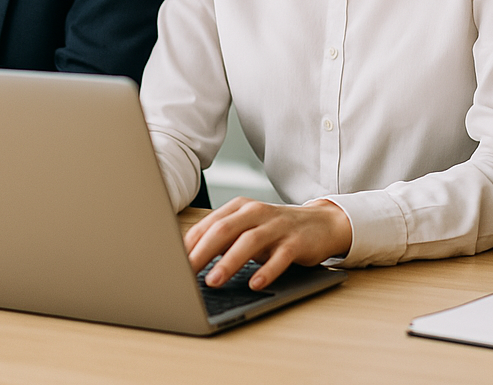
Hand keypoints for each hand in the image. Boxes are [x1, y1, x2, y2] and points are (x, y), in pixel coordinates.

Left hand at [183, 197, 352, 290]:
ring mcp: (277, 227)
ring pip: (249, 241)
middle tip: (185, 272)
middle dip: (202, 252)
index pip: (208, 225)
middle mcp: (256, 213)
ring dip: (229, 262)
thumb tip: (186, 261)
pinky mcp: (296, 242)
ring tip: (214, 281)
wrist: (321, 223)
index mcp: (239, 208)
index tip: (171, 264)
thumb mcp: (246, 230)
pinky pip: (280, 257)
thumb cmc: (275, 230)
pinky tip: (255, 284)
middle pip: (224, 229)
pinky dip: (267, 271)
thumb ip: (221, 240)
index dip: (188, 245)